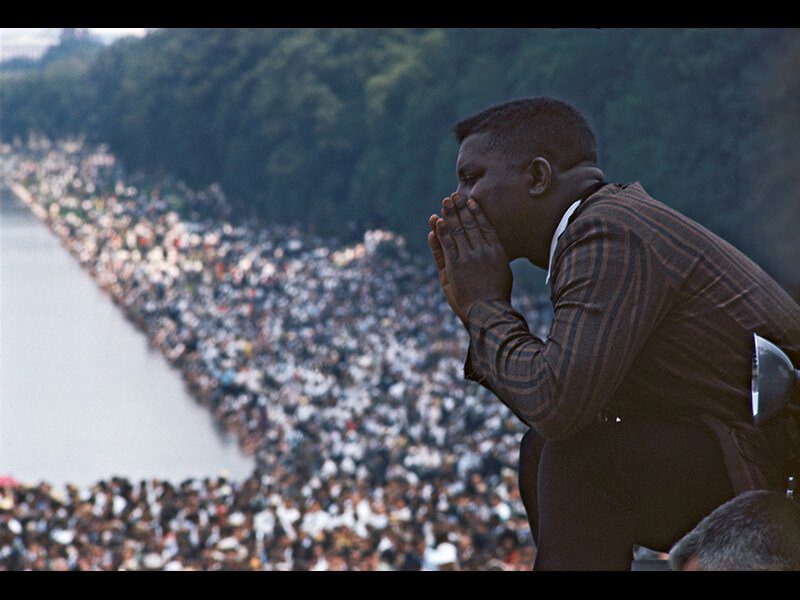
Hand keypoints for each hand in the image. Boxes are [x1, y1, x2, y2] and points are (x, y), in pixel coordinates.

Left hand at [428, 193, 511, 326]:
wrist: (489, 311)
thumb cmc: (496, 295)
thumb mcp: (502, 271)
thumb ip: (493, 254)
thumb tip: (490, 242)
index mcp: (497, 251)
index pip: (485, 226)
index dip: (476, 212)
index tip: (469, 201)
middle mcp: (484, 251)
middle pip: (470, 224)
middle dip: (460, 209)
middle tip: (453, 196)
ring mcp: (469, 258)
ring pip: (458, 231)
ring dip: (450, 215)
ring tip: (445, 202)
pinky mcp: (456, 266)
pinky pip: (447, 245)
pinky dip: (442, 232)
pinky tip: (438, 221)